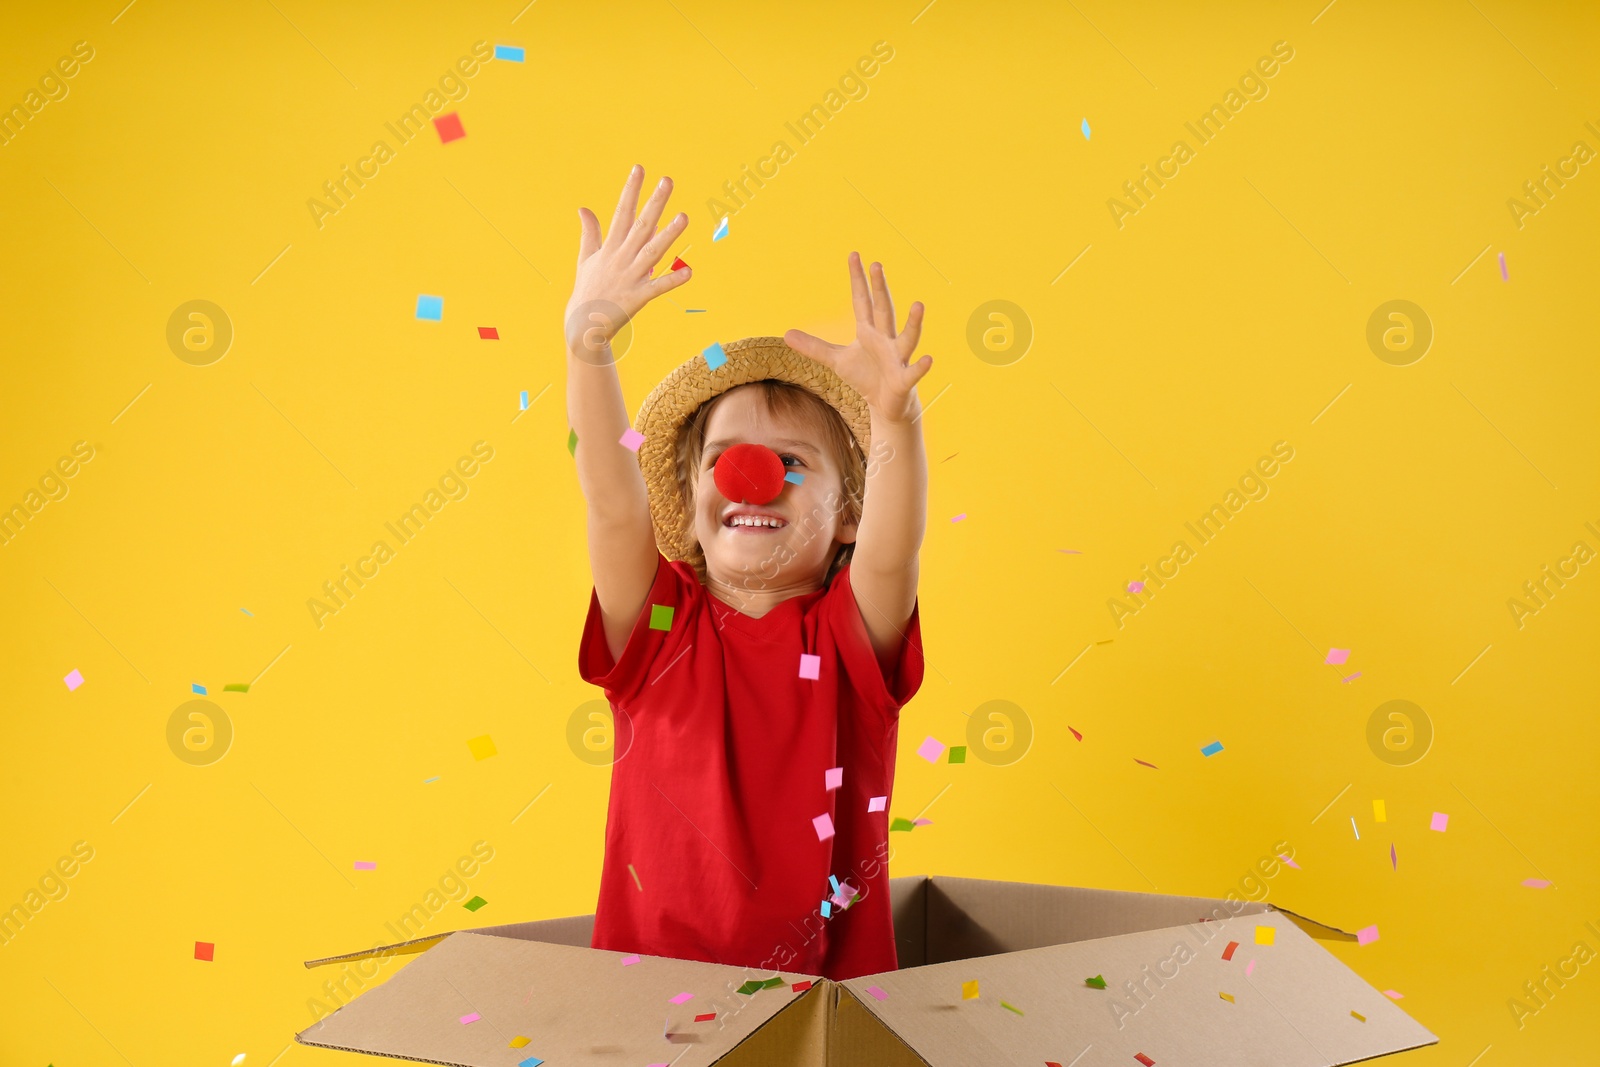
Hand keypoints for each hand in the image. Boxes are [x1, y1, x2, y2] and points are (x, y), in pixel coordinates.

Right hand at [565, 165, 690, 356]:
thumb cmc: (587, 290)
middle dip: (655, 202)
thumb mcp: (586, 259)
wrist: (582, 326)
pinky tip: (689, 271)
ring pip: (653, 251)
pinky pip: (658, 287)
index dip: (631, 190)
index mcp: (610, 247)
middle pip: (641, 225)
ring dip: (669, 234)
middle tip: (668, 180)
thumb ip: (589, 233)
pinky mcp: (637, 297)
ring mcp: (630, 277)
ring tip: (684, 216)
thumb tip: (583, 208)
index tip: (639, 168)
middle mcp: (621, 258)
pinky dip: (673, 280)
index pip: (622, 212)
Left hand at [784, 253, 931, 423]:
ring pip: (907, 337)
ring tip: (919, 304)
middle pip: (883, 310)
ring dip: (913, 322)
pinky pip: (913, 372)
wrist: (886, 404)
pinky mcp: (904, 379)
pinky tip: (929, 358)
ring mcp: (897, 358)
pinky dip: (921, 366)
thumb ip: (814, 347)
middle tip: (876, 265)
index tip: (854, 255)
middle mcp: (885, 339)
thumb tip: (785, 334)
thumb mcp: (836, 361)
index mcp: (869, 331)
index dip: (857, 279)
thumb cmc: (865, 376)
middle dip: (880, 288)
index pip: (861, 300)